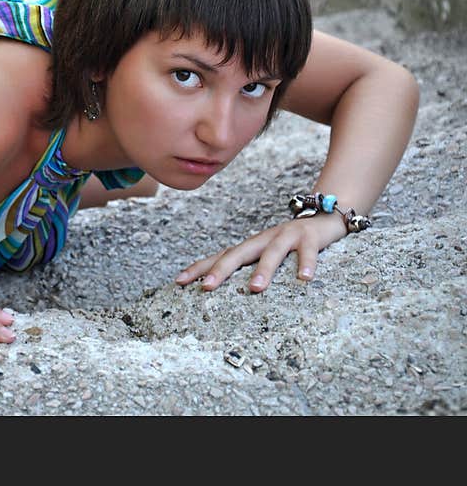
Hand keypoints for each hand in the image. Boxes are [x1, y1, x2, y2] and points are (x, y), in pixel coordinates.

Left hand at [174, 214, 347, 292]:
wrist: (324, 215)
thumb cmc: (291, 243)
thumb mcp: (267, 254)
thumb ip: (249, 267)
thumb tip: (223, 287)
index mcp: (250, 246)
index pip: (219, 256)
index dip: (199, 268)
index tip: (179, 282)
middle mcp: (263, 239)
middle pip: (237, 253)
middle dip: (220, 270)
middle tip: (206, 287)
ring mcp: (285, 236)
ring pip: (271, 253)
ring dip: (263, 270)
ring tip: (255, 288)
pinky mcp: (309, 237)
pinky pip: (307, 252)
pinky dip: (306, 264)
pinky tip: (304, 279)